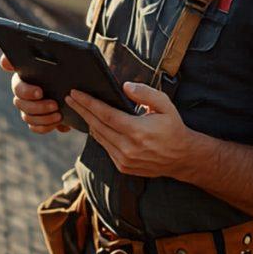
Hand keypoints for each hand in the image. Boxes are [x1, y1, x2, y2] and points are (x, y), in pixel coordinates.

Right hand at [0, 53, 71, 133]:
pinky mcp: (37, 121)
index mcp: (21, 80)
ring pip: (28, 118)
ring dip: (43, 119)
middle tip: (55, 105)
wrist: (71, 82)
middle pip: (22, 105)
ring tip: (60, 115)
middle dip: (38, 107)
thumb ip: (29, 57)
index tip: (40, 92)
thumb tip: (4, 62)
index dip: (27, 92)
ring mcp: (28, 110)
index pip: (18, 88)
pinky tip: (60, 124)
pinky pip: (36, 128)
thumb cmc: (57, 68)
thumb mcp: (50, 59)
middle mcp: (22, 96)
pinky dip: (46, 127)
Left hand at [65, 82, 193, 176]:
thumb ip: (146, 93)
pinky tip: (95, 124)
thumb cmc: (173, 128)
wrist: (182, 158)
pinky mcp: (123, 167)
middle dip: (82, 110)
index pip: (105, 115)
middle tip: (70, 98)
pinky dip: (99, 135)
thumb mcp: (165, 105)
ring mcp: (124, 160)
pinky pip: (105, 147)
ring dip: (88, 122)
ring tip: (79, 108)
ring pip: (99, 137)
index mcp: (138, 131)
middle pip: (97, 125)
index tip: (75, 93)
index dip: (88, 103)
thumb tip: (124, 86)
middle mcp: (128, 148)